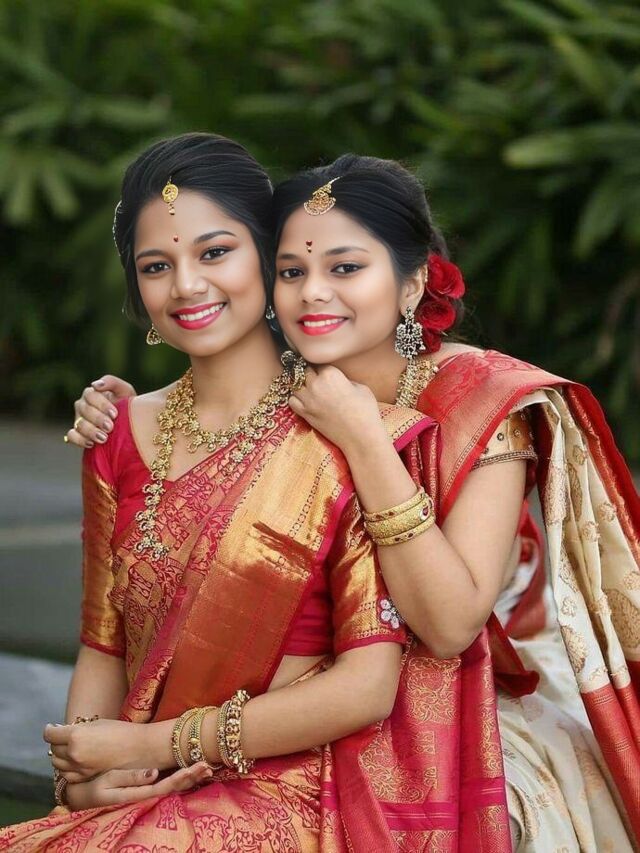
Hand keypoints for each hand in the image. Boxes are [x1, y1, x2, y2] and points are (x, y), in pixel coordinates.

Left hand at [46, 719, 147, 782]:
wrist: (139, 749)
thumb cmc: (121, 731)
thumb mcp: (97, 724)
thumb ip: (78, 729)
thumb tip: (63, 732)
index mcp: (75, 735)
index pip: (50, 734)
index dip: (50, 729)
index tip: (53, 727)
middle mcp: (74, 753)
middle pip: (53, 749)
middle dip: (56, 742)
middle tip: (63, 737)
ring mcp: (79, 768)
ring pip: (57, 764)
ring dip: (61, 756)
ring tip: (70, 749)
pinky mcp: (85, 778)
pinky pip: (67, 775)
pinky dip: (68, 769)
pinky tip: (76, 762)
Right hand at [64, 763, 212, 809]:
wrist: (81, 796)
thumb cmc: (93, 787)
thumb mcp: (109, 781)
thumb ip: (131, 778)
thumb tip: (154, 773)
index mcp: (138, 793)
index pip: (166, 786)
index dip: (184, 776)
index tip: (198, 766)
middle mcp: (145, 794)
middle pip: (174, 787)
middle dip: (192, 776)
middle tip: (209, 764)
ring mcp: (144, 792)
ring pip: (172, 786)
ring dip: (189, 777)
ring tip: (206, 767)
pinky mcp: (143, 788)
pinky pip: (165, 783)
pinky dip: (180, 776)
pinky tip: (190, 770)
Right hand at [66, 375, 135, 447]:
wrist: (130, 423)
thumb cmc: (127, 404)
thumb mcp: (124, 390)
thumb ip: (112, 382)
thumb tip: (95, 385)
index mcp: (92, 394)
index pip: (90, 395)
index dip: (102, 405)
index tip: (114, 414)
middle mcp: (82, 405)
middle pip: (84, 410)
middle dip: (98, 419)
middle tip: (110, 427)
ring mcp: (78, 419)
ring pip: (78, 424)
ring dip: (91, 431)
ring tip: (104, 438)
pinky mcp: (77, 433)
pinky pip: (71, 436)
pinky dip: (79, 440)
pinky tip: (91, 443)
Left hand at [288, 366, 387, 455]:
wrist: (361, 437)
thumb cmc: (366, 411)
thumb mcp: (361, 387)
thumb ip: (345, 379)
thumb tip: (337, 380)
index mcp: (331, 374)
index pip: (319, 362)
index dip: (323, 367)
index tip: (325, 370)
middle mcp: (316, 384)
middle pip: (304, 370)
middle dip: (310, 372)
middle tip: (317, 377)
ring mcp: (308, 400)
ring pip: (294, 384)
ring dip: (300, 384)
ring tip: (309, 387)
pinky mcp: (305, 414)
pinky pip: (291, 400)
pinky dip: (295, 398)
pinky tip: (305, 399)